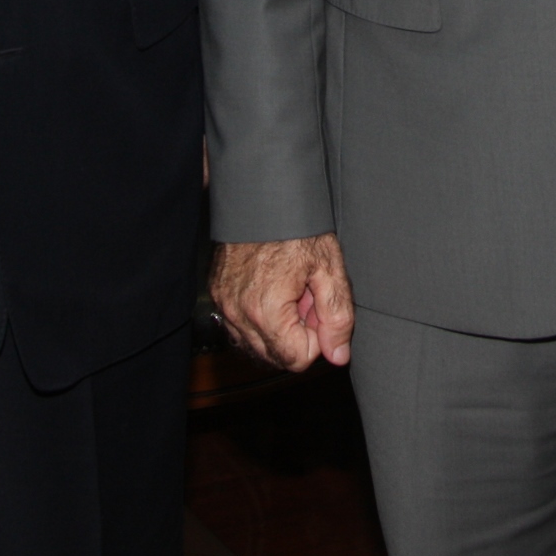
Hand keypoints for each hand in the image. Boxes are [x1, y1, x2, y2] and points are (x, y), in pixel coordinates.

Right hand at [211, 233, 353, 370]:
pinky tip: (273, 288)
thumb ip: (337, 316)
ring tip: (290, 290)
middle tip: (306, 295)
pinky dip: (259, 316)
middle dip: (297, 333)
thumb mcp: (329, 268)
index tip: (319, 307)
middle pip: (275, 356)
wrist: (263, 195)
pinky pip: (240, 326)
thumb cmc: (296, 226)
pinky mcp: (218, 294)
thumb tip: (337, 356)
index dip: (317, 338)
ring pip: (256, 344)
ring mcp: (224, 304)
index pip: (296, 359)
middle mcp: (238, 313)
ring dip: (278, 326)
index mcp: (266, 310)